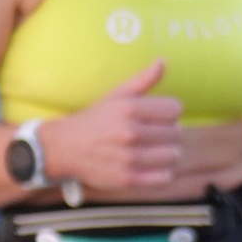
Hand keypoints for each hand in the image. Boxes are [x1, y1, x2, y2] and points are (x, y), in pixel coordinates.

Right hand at [38, 73, 191, 197]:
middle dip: (167, 133)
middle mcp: (130, 132)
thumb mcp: (116, 95)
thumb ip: (143, 80)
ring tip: (152, 150)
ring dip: (167, 153)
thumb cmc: (95, 120)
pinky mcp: (128, 179)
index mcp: (129, 108)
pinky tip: (150, 166)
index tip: (157, 117)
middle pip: (176, 133)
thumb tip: (163, 61)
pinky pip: (164, 177)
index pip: (175, 109)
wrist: (64, 148)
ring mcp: (129, 158)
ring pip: (173, 155)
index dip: (168, 113)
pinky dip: (161, 172)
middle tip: (152, 135)